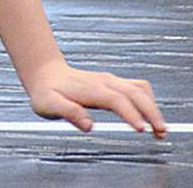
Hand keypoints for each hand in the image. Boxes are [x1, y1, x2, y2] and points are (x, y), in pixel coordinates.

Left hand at [23, 58, 166, 135]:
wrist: (45, 74)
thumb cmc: (46, 91)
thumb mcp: (48, 104)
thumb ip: (68, 112)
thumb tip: (88, 126)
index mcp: (89, 88)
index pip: (115, 99)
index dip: (130, 113)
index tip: (141, 129)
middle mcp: (104, 81)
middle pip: (135, 92)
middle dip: (151, 112)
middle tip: (160, 133)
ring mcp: (111, 80)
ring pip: (140, 89)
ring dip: (153, 107)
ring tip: (160, 129)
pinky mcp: (114, 83)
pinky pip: (139, 88)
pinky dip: (149, 101)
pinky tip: (151, 116)